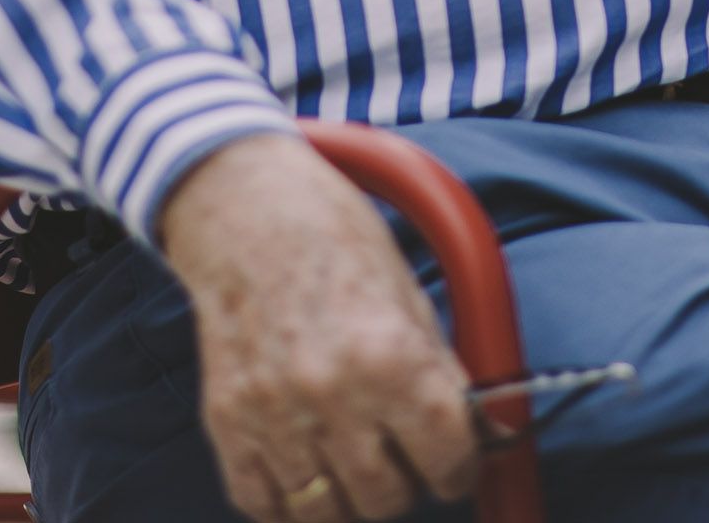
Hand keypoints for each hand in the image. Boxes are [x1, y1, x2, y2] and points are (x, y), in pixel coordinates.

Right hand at [157, 132, 477, 520]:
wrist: (249, 215)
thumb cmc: (338, 244)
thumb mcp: (411, 299)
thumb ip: (441, 374)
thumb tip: (481, 433)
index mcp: (392, 359)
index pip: (448, 461)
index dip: (459, 469)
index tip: (452, 465)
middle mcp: (335, 395)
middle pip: (387, 500)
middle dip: (404, 485)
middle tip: (400, 458)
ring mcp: (275, 415)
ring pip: (326, 513)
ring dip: (348, 499)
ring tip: (352, 465)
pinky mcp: (227, 423)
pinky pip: (262, 504)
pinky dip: (287, 500)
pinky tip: (303, 467)